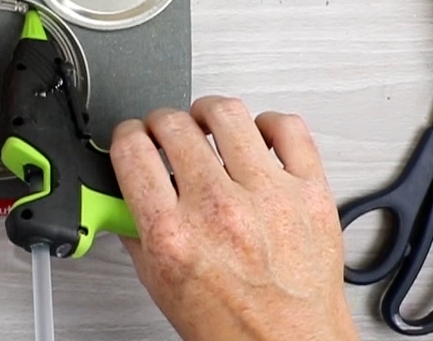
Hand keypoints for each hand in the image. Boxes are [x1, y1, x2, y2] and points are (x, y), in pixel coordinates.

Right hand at [109, 96, 358, 340]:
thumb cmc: (232, 326)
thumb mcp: (160, 283)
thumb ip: (137, 232)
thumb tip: (123, 196)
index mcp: (173, 233)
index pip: (132, 149)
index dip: (126, 135)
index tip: (133, 137)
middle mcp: (218, 210)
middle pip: (173, 124)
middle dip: (161, 123)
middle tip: (166, 133)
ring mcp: (268, 196)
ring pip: (227, 113)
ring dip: (208, 113)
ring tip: (208, 125)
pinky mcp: (309, 192)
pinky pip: (287, 127)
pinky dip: (267, 124)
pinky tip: (257, 139)